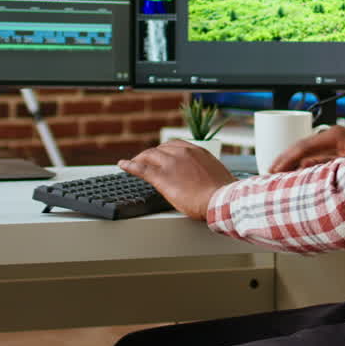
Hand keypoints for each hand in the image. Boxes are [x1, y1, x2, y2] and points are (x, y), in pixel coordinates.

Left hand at [118, 140, 236, 220]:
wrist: (221, 200)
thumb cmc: (222, 192)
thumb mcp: (215, 173)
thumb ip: (204, 170)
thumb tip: (202, 176)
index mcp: (196, 151)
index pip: (174, 145)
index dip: (164, 150)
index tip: (160, 154)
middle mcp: (182, 153)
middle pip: (160, 149)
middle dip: (151, 154)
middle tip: (145, 161)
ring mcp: (171, 163)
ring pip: (149, 156)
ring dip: (139, 159)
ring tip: (133, 163)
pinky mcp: (162, 177)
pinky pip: (141, 169)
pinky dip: (130, 165)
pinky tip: (123, 165)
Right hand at [269, 125, 344, 172]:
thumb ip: (323, 169)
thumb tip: (301, 172)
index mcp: (336, 136)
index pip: (302, 146)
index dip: (285, 159)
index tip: (273, 172)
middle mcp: (334, 137)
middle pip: (301, 148)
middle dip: (284, 161)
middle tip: (268, 174)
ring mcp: (336, 144)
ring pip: (307, 155)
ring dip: (292, 166)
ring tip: (276, 179)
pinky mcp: (338, 153)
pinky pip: (315, 160)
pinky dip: (303, 169)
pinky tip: (294, 178)